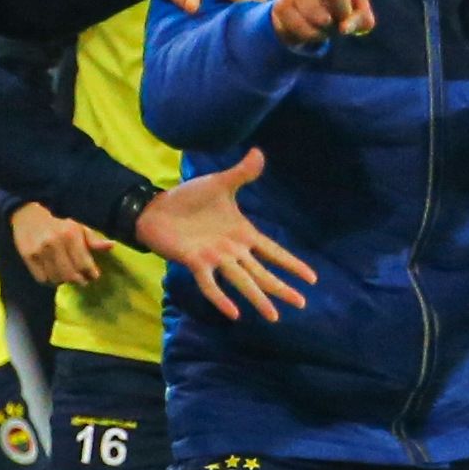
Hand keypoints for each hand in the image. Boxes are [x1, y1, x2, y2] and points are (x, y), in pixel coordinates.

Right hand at [11, 199, 110, 284]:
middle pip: (70, 275)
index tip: (94, 276)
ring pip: (56, 278)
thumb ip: (94, 240)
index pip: (84, 263)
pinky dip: (50, 281)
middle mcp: (55, 243)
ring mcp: (40, 251)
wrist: (29, 217)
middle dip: (79, 280)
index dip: (91, 273)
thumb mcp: (78, 228)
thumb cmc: (59, 225)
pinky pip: (42, 279)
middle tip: (82, 280)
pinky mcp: (28, 257)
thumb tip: (111, 245)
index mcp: (70, 234)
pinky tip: (54, 276)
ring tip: (68, 277)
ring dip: (64, 281)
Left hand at [132, 148, 316, 321]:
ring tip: (274, 317)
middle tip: (301, 304)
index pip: (274, 252)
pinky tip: (234, 313)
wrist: (156, 208)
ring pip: (243, 281)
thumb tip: (259, 152)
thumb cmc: (188, 198)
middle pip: (263, 273)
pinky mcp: (196, 263)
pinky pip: (211, 284)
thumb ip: (241, 174)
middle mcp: (233, 250)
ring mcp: (216, 259)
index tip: (312, 278)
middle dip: (282, 288)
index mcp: (243, 233)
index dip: (291, 264)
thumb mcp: (218, 184)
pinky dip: (221, 298)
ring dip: (258, 298)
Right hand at [270, 0, 373, 46]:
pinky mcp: (281, 6)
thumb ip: (361, 17)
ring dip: (329, 28)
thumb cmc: (333, 9)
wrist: (297, 18)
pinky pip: (306, 29)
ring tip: (326, 23)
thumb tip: (344, 28)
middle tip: (342, 15)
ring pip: (321, 16)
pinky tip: (313, 29)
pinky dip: (315, 35)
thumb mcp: (353, 12)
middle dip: (343, 11)